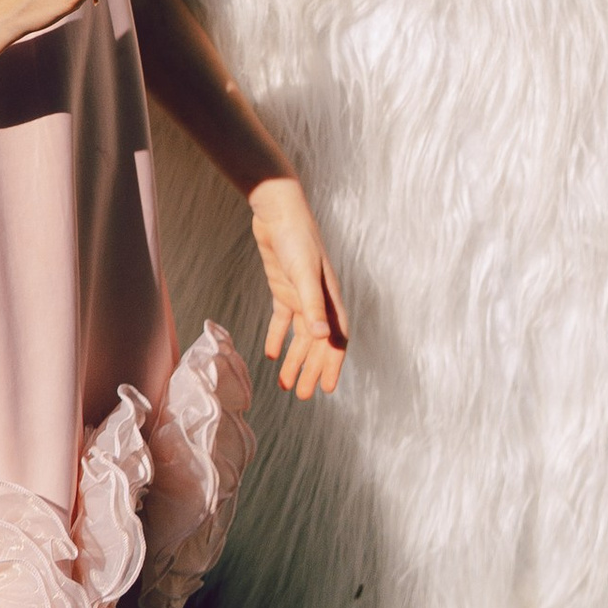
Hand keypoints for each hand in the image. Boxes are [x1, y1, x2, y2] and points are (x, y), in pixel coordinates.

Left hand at [250, 178, 347, 398]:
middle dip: (311, 369)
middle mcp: (317, 300)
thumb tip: (322, 337)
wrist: (277, 211)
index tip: (327, 389)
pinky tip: (271, 356)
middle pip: (317, 343)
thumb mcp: (304, 273)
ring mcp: (299, 294)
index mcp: (329, 298)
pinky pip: (282, 320)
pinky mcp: (283, 288)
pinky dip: (277, 338)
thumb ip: (312, 305)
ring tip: (286, 385)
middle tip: (303, 396)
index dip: (332, 364)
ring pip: (300, 336)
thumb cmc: (297, 239)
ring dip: (295, 360)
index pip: (336, 339)